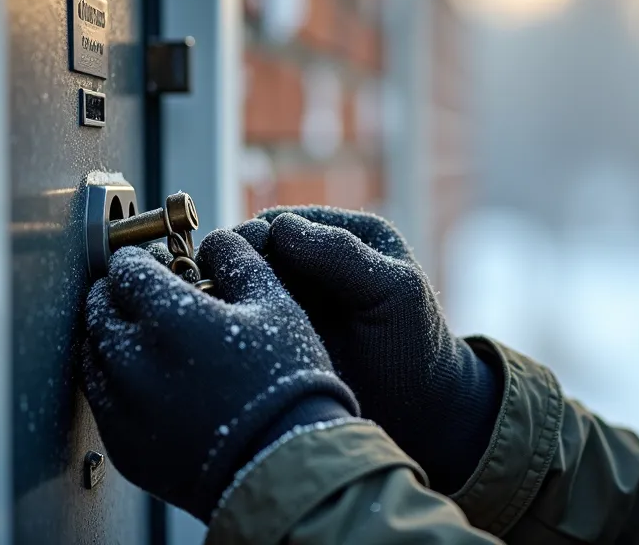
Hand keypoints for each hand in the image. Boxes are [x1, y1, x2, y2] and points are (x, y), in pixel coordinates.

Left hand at [81, 230, 358, 521]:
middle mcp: (133, 360)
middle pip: (98, 307)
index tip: (155, 262)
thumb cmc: (286, 385)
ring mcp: (123, 407)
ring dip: (112, 337)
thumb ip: (240, 263)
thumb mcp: (277, 306)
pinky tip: (149, 381)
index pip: (126, 269)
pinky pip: (102, 401)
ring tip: (146, 338)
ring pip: (93, 354)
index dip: (141, 259)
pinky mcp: (124, 446)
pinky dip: (116, 382)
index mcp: (169, 316)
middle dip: (119, 293)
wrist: (285, 464)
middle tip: (146, 294)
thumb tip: (220, 242)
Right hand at [237, 207, 498, 493]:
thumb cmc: (416, 350)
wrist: (421, 415)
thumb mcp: (394, 291)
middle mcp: (314, 265)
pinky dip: (229, 328)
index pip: (280, 224)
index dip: (253, 241)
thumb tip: (278, 229)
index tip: (238, 268)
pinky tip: (225, 345)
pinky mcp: (279, 337)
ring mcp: (293, 302)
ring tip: (219, 323)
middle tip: (218, 300)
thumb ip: (343, 254)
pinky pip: (241, 323)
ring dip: (225, 301)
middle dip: (230, 272)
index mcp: (346, 237)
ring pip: (239, 288)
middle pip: (251, 254)